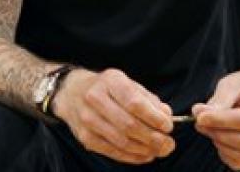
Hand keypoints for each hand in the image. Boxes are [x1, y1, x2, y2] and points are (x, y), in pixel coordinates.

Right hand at [54, 68, 174, 164]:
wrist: (71, 92)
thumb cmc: (105, 88)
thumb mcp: (126, 83)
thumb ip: (148, 99)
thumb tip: (166, 116)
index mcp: (110, 81)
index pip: (134, 103)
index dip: (154, 118)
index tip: (168, 126)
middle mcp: (95, 98)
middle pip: (129, 125)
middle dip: (154, 138)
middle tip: (169, 143)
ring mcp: (87, 119)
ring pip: (122, 141)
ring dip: (146, 150)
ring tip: (159, 150)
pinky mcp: (84, 137)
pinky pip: (113, 152)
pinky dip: (133, 157)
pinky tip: (145, 155)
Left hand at [193, 68, 239, 169]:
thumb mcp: (232, 83)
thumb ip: (218, 100)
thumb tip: (200, 114)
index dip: (219, 121)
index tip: (200, 117)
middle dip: (217, 133)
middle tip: (199, 123)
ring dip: (220, 143)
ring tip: (208, 128)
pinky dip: (225, 154)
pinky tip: (218, 139)